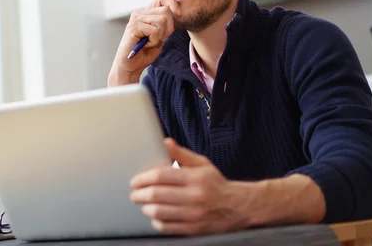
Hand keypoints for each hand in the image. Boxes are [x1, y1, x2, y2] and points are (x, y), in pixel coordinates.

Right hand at [108, 0, 179, 85]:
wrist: (130, 67)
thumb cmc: (144, 52)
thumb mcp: (160, 36)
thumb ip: (166, 24)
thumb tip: (176, 12)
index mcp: (145, 13)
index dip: (173, 4)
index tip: (178, 14)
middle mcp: (139, 13)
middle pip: (165, 11)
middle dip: (168, 28)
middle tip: (158, 39)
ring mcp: (135, 19)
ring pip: (161, 21)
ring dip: (159, 36)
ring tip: (149, 42)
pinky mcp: (133, 28)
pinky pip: (154, 31)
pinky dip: (153, 41)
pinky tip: (145, 45)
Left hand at [129, 138, 249, 234]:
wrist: (237, 206)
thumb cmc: (215, 183)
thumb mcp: (202, 163)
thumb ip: (181, 154)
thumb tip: (166, 142)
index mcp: (195, 177)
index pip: (161, 176)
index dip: (143, 178)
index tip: (135, 181)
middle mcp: (194, 196)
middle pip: (156, 195)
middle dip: (139, 194)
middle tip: (134, 194)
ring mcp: (194, 214)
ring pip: (159, 212)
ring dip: (146, 208)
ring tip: (143, 204)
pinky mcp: (194, 229)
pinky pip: (168, 227)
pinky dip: (156, 222)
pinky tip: (155, 216)